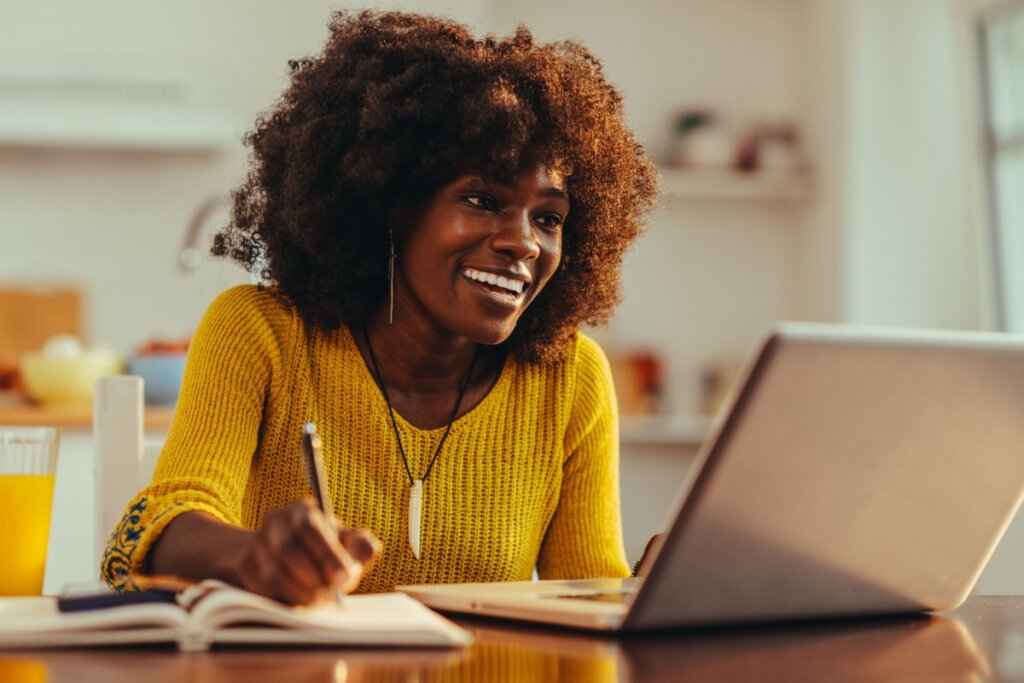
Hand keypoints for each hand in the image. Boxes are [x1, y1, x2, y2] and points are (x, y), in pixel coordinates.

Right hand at [234, 499, 380, 604]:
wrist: (289, 560)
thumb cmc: (328, 551)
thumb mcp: (348, 544)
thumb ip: (362, 547)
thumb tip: (361, 556)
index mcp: (303, 510)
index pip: (310, 528)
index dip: (328, 555)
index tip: (344, 579)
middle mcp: (275, 520)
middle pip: (287, 550)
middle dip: (313, 577)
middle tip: (330, 595)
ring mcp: (256, 542)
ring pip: (273, 572)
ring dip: (299, 592)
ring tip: (317, 600)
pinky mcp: (244, 565)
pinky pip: (261, 588)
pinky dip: (283, 598)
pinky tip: (299, 601)